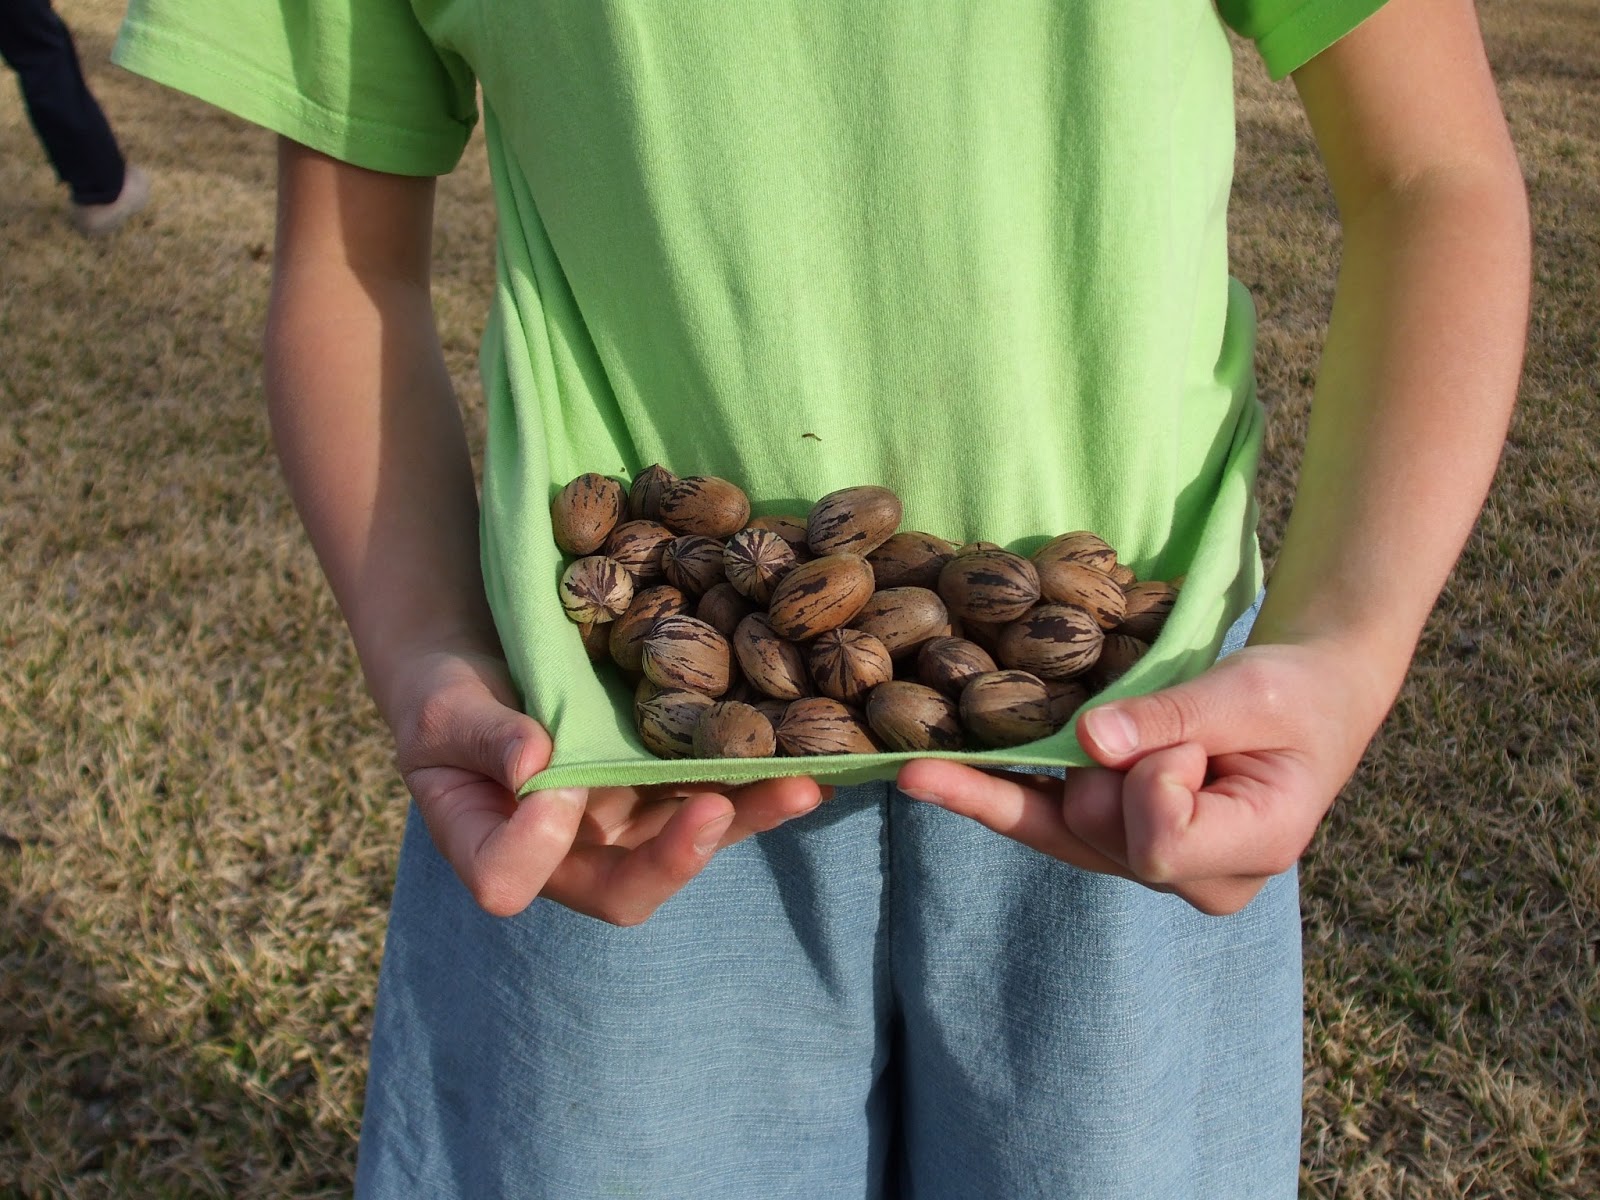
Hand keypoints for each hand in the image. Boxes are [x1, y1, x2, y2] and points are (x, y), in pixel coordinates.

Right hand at [388, 648, 824, 922]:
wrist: (489, 667)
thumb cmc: (445, 696)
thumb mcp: (445, 710)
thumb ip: (485, 738)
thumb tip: (535, 764)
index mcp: (495, 852)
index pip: (510, 881)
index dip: (533, 847)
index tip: (549, 785)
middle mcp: (571, 856)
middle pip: (625, 887)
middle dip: (676, 858)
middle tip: (712, 810)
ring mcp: (627, 825)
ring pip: (690, 838)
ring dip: (745, 816)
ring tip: (796, 786)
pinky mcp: (668, 785)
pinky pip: (717, 789)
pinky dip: (758, 776)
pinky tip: (805, 756)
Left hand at [896, 640, 1389, 914]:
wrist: (1307, 701)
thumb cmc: (1293, 694)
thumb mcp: (1250, 692)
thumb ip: (1175, 717)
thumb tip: (1087, 739)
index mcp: (1251, 852)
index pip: (1159, 839)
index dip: (1153, 778)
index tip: (1187, 740)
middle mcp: (1195, 881)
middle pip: (1101, 830)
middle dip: (1118, 764)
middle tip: (1176, 725)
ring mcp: (1145, 867)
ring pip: (1061, 825)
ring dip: (1075, 766)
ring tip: (1128, 732)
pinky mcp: (1109, 841)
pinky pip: (1035, 822)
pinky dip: (982, 793)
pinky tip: (918, 777)